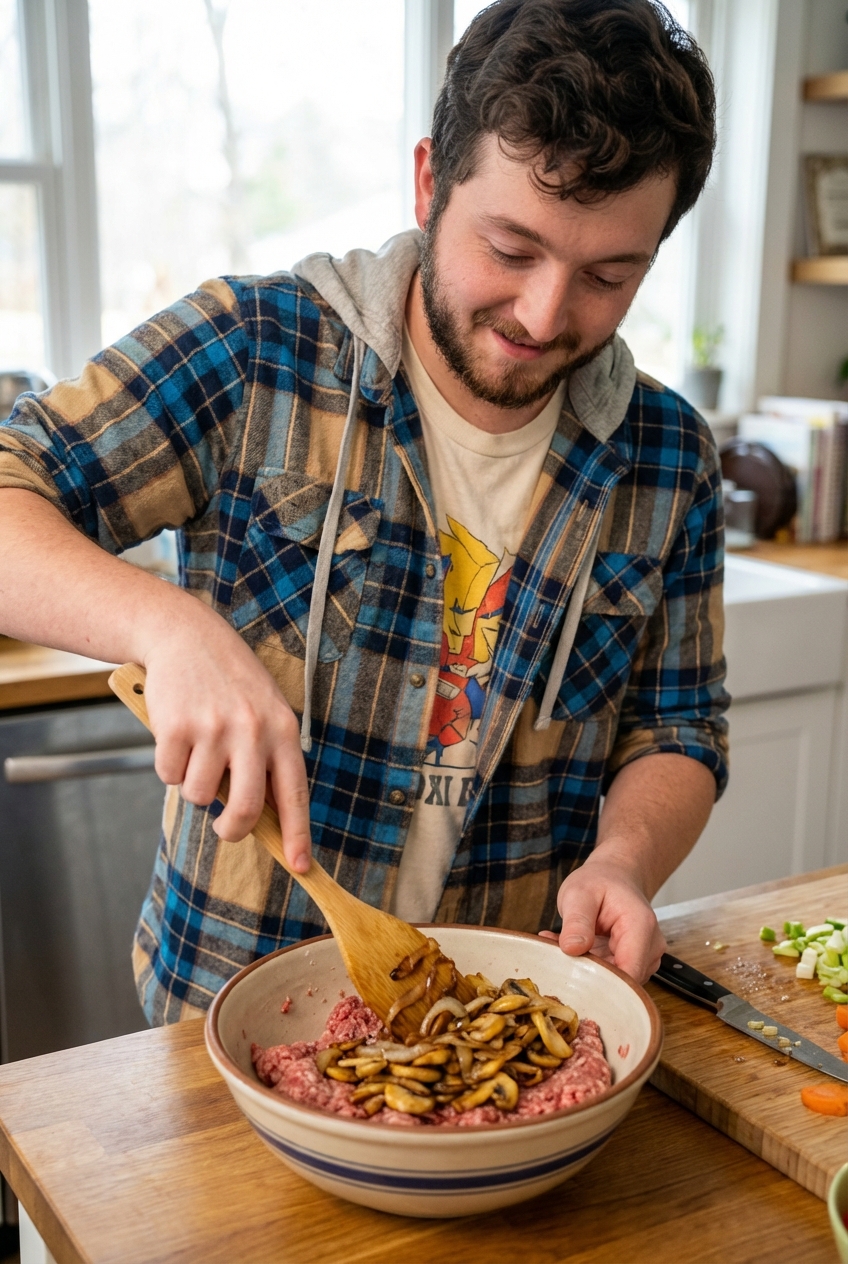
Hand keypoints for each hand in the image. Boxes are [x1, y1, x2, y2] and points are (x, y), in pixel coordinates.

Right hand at [141, 611, 310, 871]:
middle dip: (234, 830)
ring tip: (197, 750)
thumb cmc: (229, 681)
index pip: (294, 793)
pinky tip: (176, 734)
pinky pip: (168, 776)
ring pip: (201, 796)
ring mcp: (214, 729)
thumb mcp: (263, 711)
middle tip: (226, 828)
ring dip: (194, 785)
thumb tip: (264, 819)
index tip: (301, 867)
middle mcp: (253, 731)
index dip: (298, 835)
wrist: (186, 634)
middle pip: (247, 810)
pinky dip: (168, 765)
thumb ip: (267, 758)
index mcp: (283, 730)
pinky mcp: (176, 728)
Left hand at [541, 855, 665, 982]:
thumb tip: (572, 949)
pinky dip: (594, 966)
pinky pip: (615, 976)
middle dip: (591, 974)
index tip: (573, 978)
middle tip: (561, 956)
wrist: (615, 876)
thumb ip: (577, 921)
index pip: (629, 973)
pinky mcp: (637, 963)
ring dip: (590, 969)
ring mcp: (646, 957)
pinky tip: (578, 949)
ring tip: (570, 945)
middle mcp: (651, 946)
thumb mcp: (579, 893)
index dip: (602, 983)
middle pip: (623, 981)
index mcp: (640, 926)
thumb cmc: (599, 881)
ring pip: (618, 982)